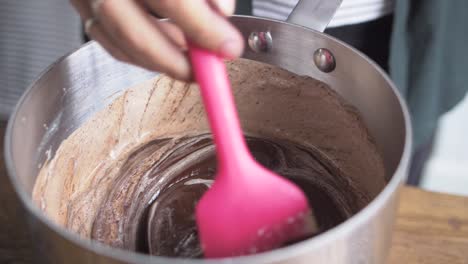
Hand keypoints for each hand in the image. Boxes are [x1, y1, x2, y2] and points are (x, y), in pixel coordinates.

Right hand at [71, 0, 243, 79]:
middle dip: (174, 60)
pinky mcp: (80, 0)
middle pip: (133, 29)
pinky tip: (162, 49)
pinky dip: (135, 52)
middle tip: (204, 70)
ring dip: (157, 59)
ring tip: (188, 60)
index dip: (202, 27)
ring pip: (115, 38)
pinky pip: (104, 36)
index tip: (227, 46)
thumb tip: (221, 12)